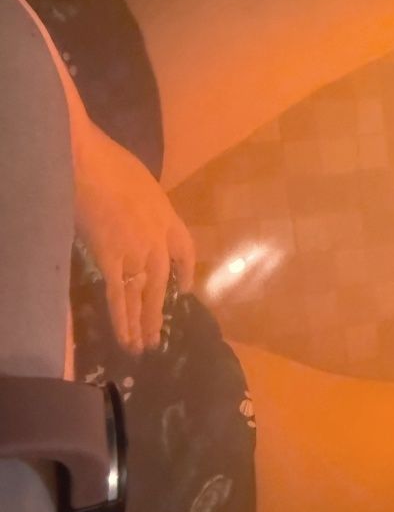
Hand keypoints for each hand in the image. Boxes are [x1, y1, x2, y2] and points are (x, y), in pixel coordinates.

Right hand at [73, 119, 194, 352]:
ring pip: (142, 295)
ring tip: (142, 347)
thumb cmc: (113, 164)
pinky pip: (119, 295)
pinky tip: (125, 337)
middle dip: (158, 311)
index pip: (186, 251)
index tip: (184, 289)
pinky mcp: (112, 259)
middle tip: (157, 337)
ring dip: (141, 323)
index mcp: (169, 217)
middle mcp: (159, 239)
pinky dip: (122, 318)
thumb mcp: (144, 185)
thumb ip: (147, 207)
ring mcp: (137, 251)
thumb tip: (140, 216)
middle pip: (162, 282)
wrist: (90, 164)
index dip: (186, 272)